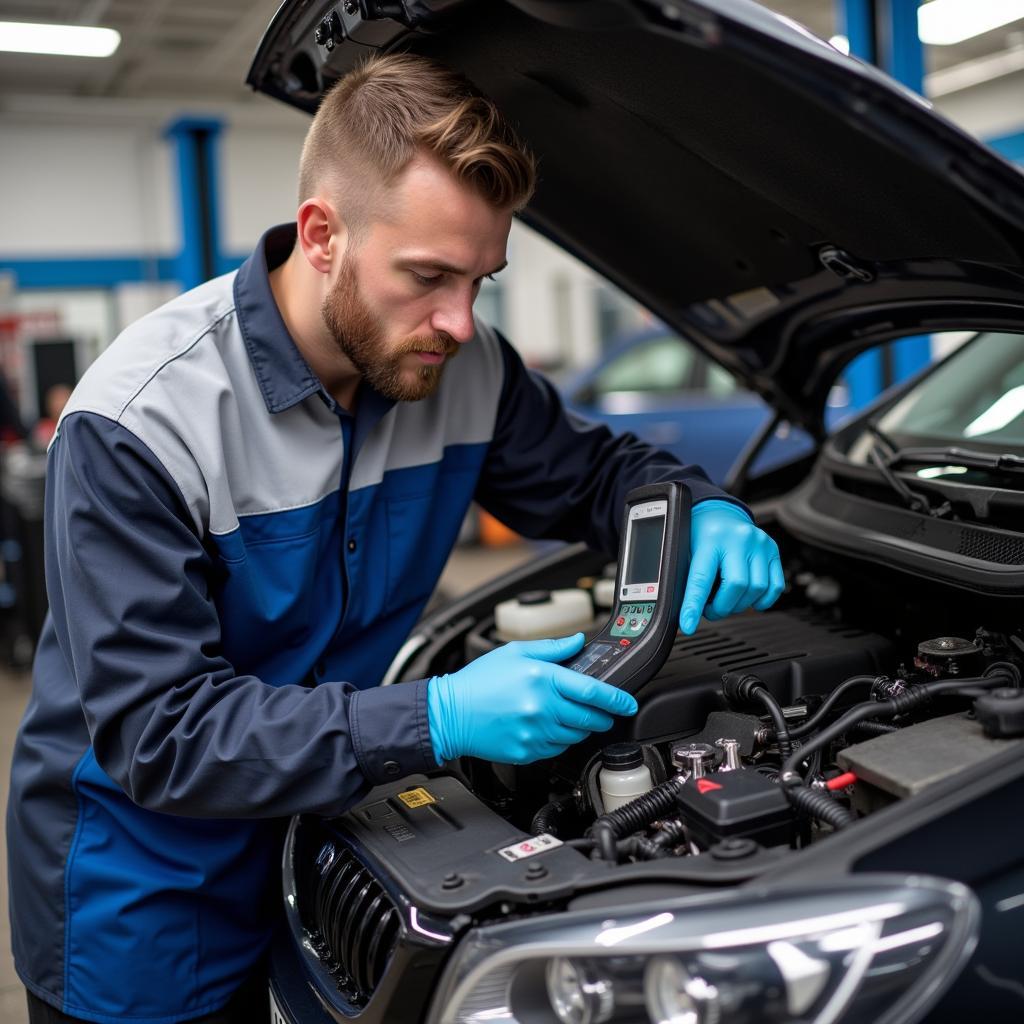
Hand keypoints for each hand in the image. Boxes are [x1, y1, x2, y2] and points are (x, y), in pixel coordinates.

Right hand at [427, 634, 637, 764]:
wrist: (450, 713)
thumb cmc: (479, 681)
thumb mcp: (515, 652)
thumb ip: (552, 648)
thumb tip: (578, 643)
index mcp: (542, 679)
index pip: (592, 691)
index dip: (616, 699)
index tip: (627, 703)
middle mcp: (541, 708)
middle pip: (589, 718)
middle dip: (602, 716)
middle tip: (602, 712)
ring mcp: (534, 733)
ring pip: (575, 737)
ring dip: (579, 728)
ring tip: (566, 717)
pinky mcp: (526, 752)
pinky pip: (556, 750)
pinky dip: (558, 740)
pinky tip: (546, 728)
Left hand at [679, 499, 783, 634]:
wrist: (719, 512)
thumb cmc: (700, 534)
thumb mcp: (687, 550)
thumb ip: (688, 578)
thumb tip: (685, 612)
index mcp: (710, 538)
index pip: (702, 578)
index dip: (694, 605)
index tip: (688, 625)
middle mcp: (738, 538)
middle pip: (736, 586)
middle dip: (721, 607)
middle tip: (710, 610)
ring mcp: (759, 543)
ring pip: (757, 589)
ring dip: (740, 605)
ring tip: (726, 602)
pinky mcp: (773, 549)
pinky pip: (775, 586)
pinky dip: (763, 601)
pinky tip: (748, 599)